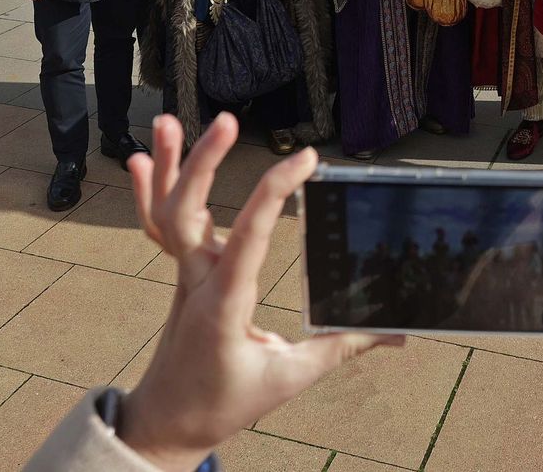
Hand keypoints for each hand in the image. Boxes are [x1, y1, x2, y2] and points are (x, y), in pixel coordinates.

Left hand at [119, 115, 399, 467]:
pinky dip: (148, 192)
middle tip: (229, 122)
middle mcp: (197, 280)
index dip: (275, 192)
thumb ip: (341, 348)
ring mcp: (184, 273)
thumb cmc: (223, 401)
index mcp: (226, 304)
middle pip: (185, 214)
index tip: (306, 158)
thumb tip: (397, 333)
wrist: (168, 421)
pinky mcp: (181, 271)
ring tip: (172, 121)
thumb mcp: (287, 378)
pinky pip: (158, 226)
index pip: (249, 236)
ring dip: (168, 167)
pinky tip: (145, 160)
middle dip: (200, 164)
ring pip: (165, 214)